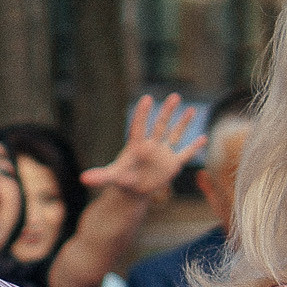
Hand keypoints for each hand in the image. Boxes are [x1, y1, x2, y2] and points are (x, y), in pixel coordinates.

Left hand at [81, 94, 203, 201]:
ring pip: (174, 135)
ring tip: (191, 108)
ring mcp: (163, 153)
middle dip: (167, 112)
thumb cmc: (122, 180)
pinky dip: (194, 147)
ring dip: (183, 123)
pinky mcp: (172, 164)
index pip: (139, 127)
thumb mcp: (112, 177)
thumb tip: (83, 179)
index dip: (142, 114)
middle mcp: (151, 146)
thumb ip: (100, 176)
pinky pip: (185, 154)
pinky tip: (203, 138)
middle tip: (174, 96)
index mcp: (136, 146)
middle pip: (160, 125)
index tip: (146, 99)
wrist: (134, 190)